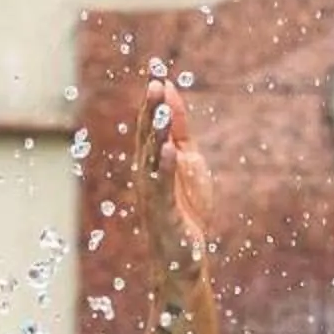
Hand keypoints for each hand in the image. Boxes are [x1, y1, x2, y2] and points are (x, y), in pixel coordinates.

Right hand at [134, 75, 215, 290]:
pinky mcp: (163, 215)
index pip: (148, 125)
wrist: (183, 261)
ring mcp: (152, 196)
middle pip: (146, 137)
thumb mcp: (187, 161)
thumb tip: (170, 90)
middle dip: (150, 110)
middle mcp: (146, 176)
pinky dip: (165, 167)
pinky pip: (162, 188)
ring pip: (151, 159)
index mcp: (151, 162)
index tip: (156, 71)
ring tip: (159, 108)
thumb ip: (178, 128)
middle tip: (155, 82)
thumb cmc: (184, 210)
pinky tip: (170, 149)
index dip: (151, 100)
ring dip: (155, 133)